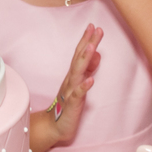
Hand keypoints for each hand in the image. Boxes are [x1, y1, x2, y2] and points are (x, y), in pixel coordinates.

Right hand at [47, 24, 102, 145]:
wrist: (55, 126)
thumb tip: (97, 54)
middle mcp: (71, 80)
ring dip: (84, 59)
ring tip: (92, 47)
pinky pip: (77, 95)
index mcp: (73, 75)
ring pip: (77, 73)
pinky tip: (91, 80)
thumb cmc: (68, 104)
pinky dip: (83, 87)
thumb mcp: (80, 84)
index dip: (86, 40)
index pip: (80, 54)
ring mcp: (70, 91)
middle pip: (79, 58)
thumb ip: (88, 68)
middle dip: (87, 43)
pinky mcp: (71, 105)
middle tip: (95, 29)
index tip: (93, 26)